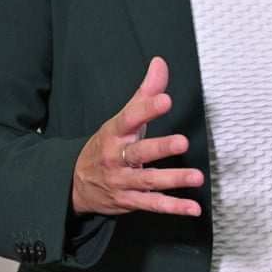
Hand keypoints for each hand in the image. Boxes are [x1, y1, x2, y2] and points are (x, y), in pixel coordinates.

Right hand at [70, 57, 203, 216]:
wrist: (76, 182)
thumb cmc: (107, 145)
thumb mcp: (122, 118)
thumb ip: (145, 93)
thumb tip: (160, 63)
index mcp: (115, 133)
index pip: (130, 118)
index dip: (147, 109)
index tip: (165, 100)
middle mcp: (116, 158)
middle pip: (138, 153)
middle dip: (160, 148)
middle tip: (182, 142)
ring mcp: (122, 182)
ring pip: (148, 181)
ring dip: (173, 179)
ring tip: (196, 177)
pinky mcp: (129, 201)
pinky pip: (153, 205)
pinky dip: (174, 208)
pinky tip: (193, 208)